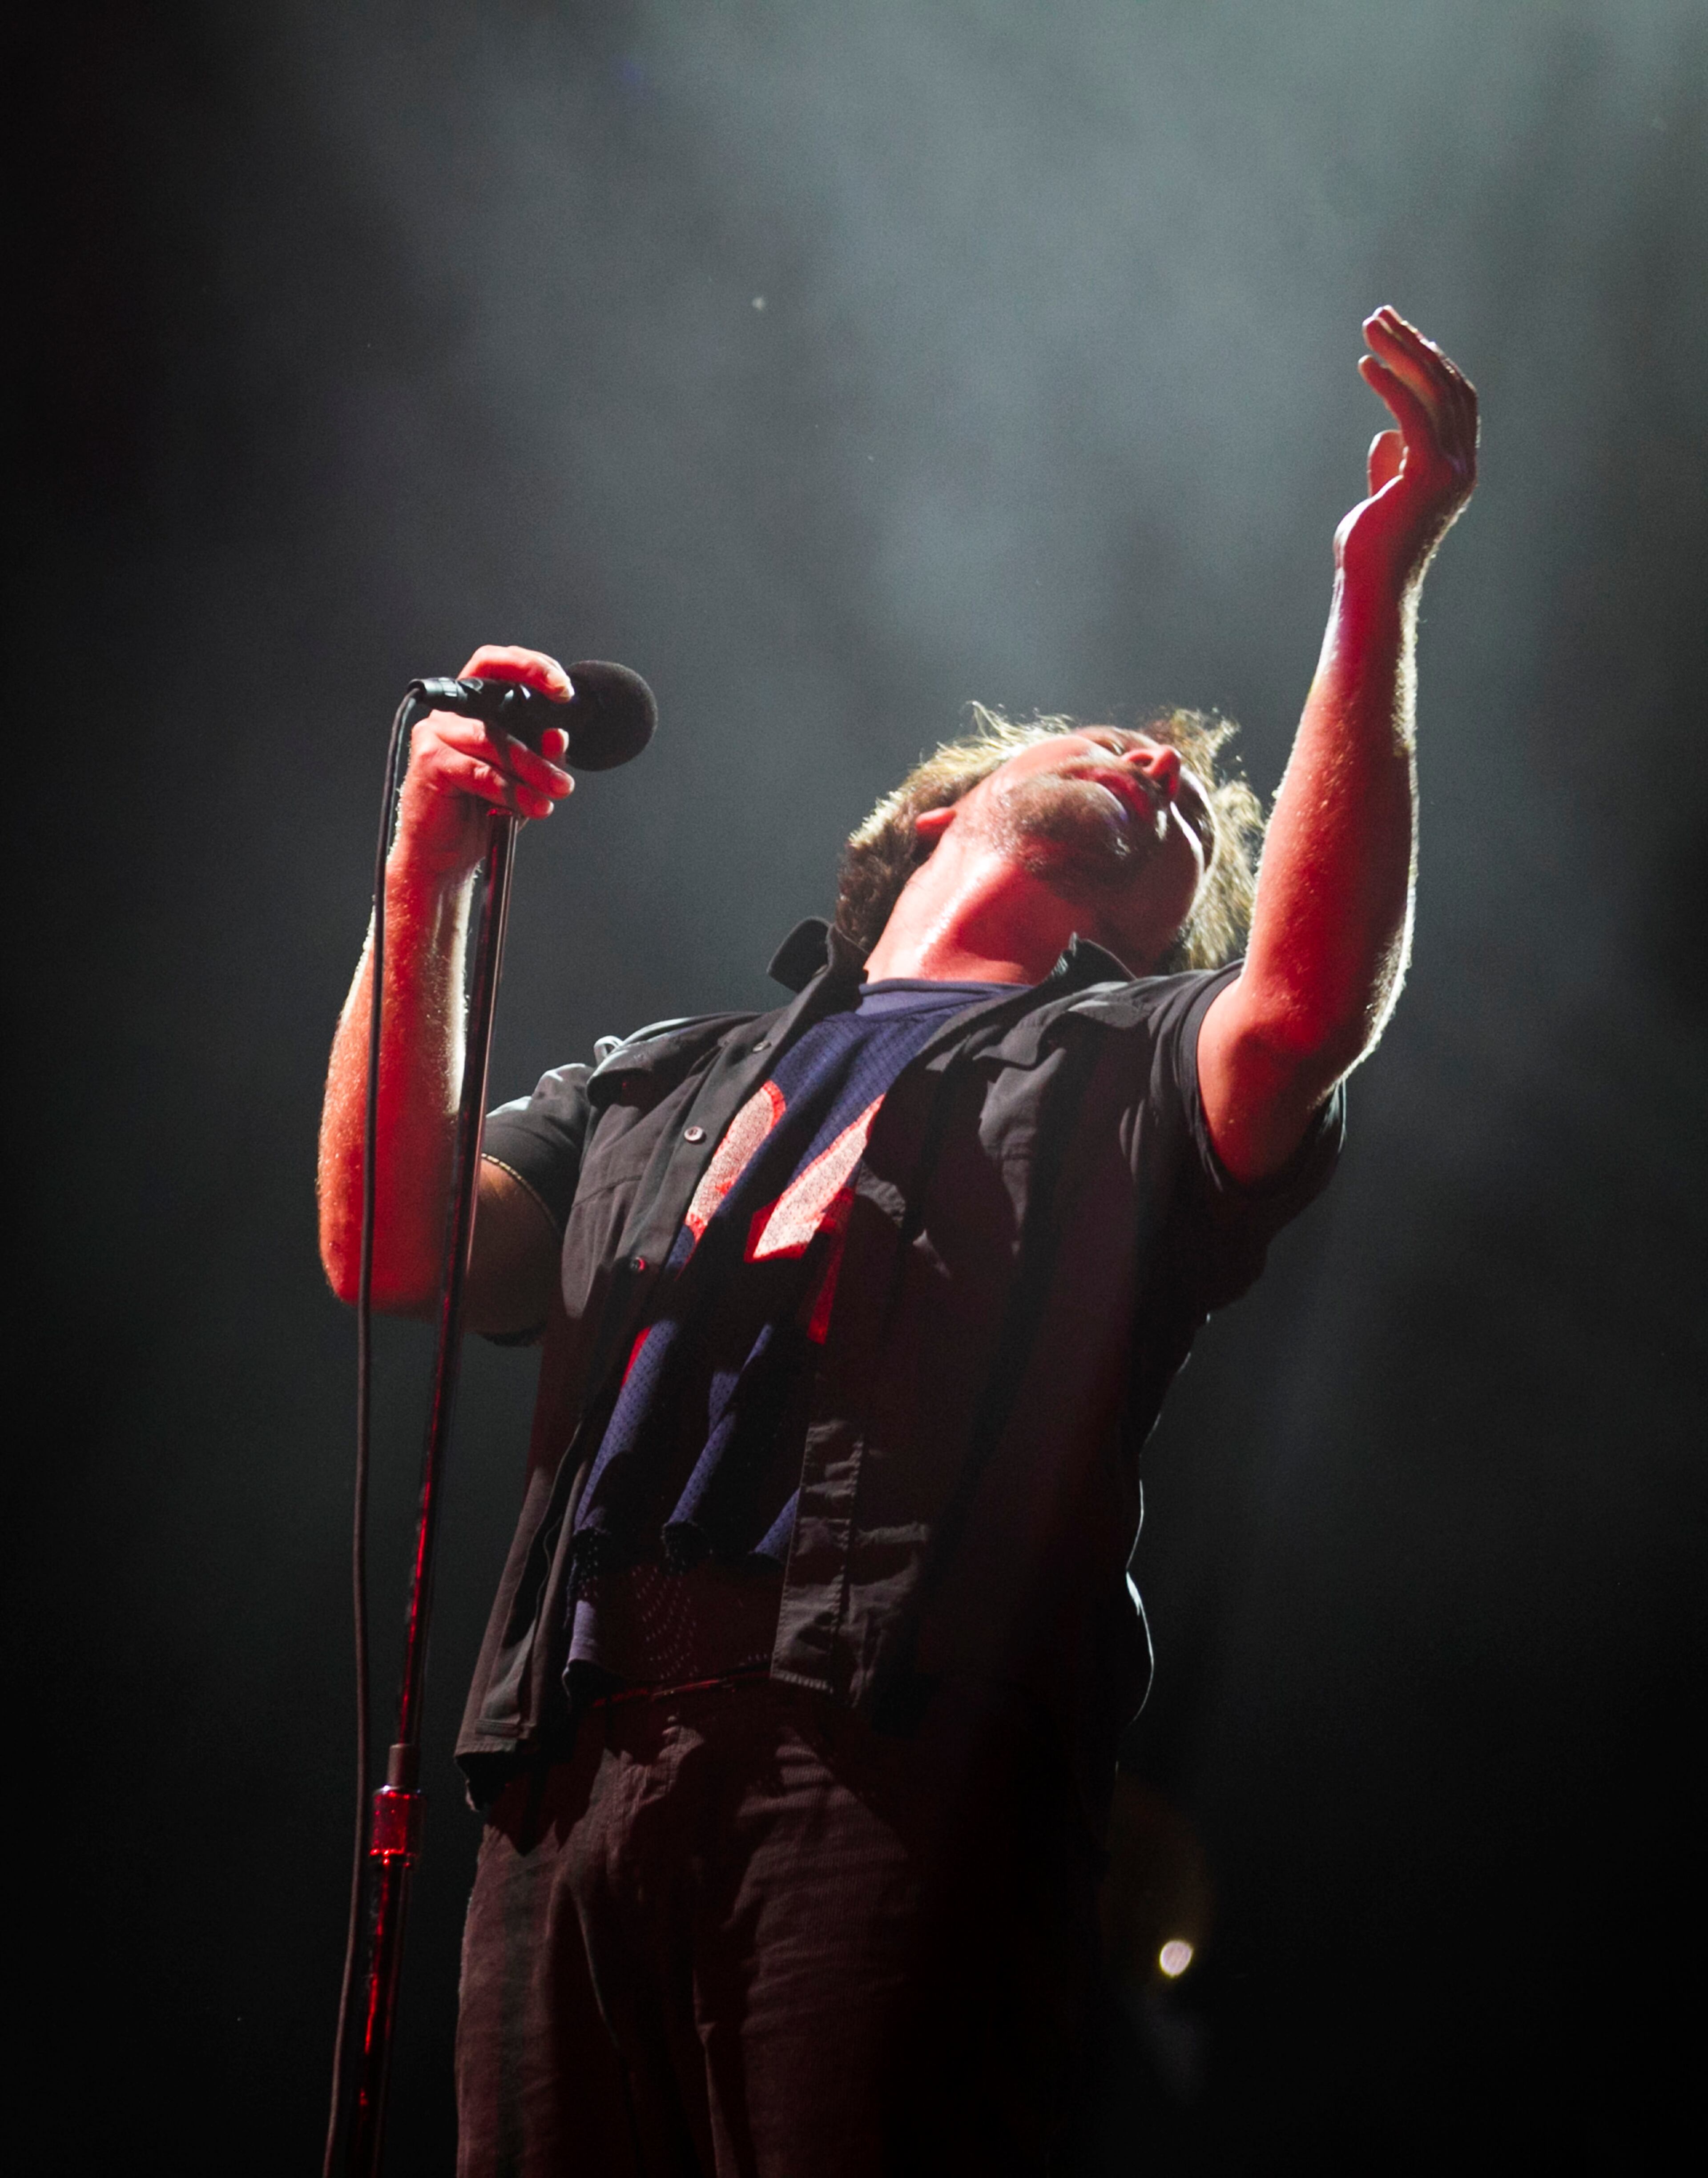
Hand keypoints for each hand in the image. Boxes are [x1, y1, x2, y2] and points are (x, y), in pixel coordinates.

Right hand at [393, 644, 576, 882]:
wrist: (444, 853)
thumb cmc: (479, 810)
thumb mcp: (524, 780)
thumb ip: (541, 755)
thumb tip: (558, 736)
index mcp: (474, 708)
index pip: (497, 665)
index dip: (530, 665)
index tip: (563, 689)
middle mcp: (452, 714)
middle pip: (499, 700)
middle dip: (540, 734)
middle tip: (565, 767)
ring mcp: (436, 733)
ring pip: (496, 741)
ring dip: (534, 770)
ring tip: (556, 792)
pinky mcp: (430, 759)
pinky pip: (480, 770)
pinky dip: (511, 790)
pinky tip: (532, 806)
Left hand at [1335, 308, 1477, 595]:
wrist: (1371, 589)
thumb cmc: (1370, 551)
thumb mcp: (1384, 497)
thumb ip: (1393, 465)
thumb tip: (1386, 436)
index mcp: (1458, 469)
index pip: (1454, 399)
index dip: (1431, 362)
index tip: (1401, 336)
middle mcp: (1463, 466)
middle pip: (1446, 385)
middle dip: (1414, 345)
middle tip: (1380, 316)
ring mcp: (1450, 471)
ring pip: (1433, 393)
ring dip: (1401, 352)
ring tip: (1370, 326)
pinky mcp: (1427, 476)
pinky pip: (1411, 415)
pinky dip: (1390, 384)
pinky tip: (1366, 364)